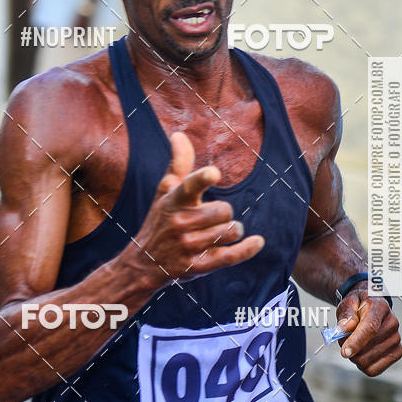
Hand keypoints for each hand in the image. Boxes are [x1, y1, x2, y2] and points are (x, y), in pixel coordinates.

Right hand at [131, 132, 264, 284]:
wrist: (144, 263)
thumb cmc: (160, 220)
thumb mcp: (165, 192)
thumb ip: (178, 164)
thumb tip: (179, 134)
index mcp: (173, 200)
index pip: (189, 186)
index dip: (203, 179)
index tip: (214, 173)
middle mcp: (179, 223)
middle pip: (223, 211)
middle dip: (225, 212)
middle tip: (214, 217)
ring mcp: (189, 246)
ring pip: (230, 231)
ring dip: (233, 230)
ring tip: (222, 232)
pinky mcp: (198, 267)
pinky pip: (230, 256)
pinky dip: (247, 249)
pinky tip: (257, 242)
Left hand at [335, 288, 401, 375]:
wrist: (371, 307)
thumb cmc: (358, 306)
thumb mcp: (348, 303)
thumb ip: (346, 315)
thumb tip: (344, 328)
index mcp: (379, 308)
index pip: (370, 328)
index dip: (356, 342)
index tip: (345, 353)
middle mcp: (392, 324)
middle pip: (367, 348)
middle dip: (349, 348)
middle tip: (343, 339)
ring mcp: (396, 339)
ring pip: (368, 362)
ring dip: (354, 357)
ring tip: (353, 344)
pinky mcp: (396, 353)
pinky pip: (373, 370)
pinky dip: (363, 365)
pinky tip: (362, 353)